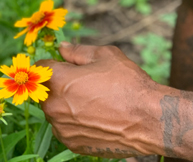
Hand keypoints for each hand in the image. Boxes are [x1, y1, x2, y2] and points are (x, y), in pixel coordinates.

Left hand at [36, 43, 164, 158]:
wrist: (149, 120)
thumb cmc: (127, 83)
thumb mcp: (104, 55)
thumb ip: (77, 51)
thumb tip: (62, 48)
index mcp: (59, 80)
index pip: (43, 67)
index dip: (56, 63)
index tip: (68, 65)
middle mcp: (54, 106)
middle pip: (47, 89)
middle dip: (59, 84)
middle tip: (84, 83)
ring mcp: (62, 128)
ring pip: (55, 109)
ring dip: (66, 103)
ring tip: (92, 100)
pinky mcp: (72, 144)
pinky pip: (65, 127)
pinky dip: (74, 121)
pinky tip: (95, 116)